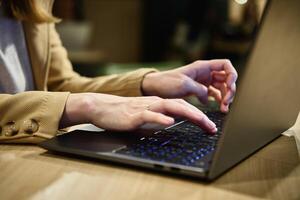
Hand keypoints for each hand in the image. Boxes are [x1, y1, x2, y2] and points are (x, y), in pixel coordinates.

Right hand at [60, 93, 216, 132]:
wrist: (102, 107)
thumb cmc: (123, 113)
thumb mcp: (145, 114)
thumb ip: (158, 117)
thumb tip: (171, 123)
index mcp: (158, 103)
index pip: (182, 107)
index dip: (198, 115)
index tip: (209, 125)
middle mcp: (154, 103)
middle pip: (181, 105)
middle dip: (199, 116)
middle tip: (212, 127)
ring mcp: (145, 108)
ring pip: (169, 107)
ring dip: (187, 114)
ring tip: (201, 121)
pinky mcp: (134, 115)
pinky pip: (149, 115)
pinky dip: (160, 118)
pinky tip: (169, 122)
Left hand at [142, 59, 237, 111]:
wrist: (154, 88)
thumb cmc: (166, 82)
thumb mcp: (184, 85)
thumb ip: (199, 89)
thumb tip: (208, 97)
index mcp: (202, 67)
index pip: (225, 65)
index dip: (232, 74)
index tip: (230, 86)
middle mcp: (205, 73)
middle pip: (226, 78)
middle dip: (230, 90)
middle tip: (226, 103)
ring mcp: (202, 82)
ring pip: (221, 87)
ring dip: (225, 97)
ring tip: (223, 109)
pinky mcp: (198, 90)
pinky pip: (213, 94)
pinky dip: (217, 100)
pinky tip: (215, 107)